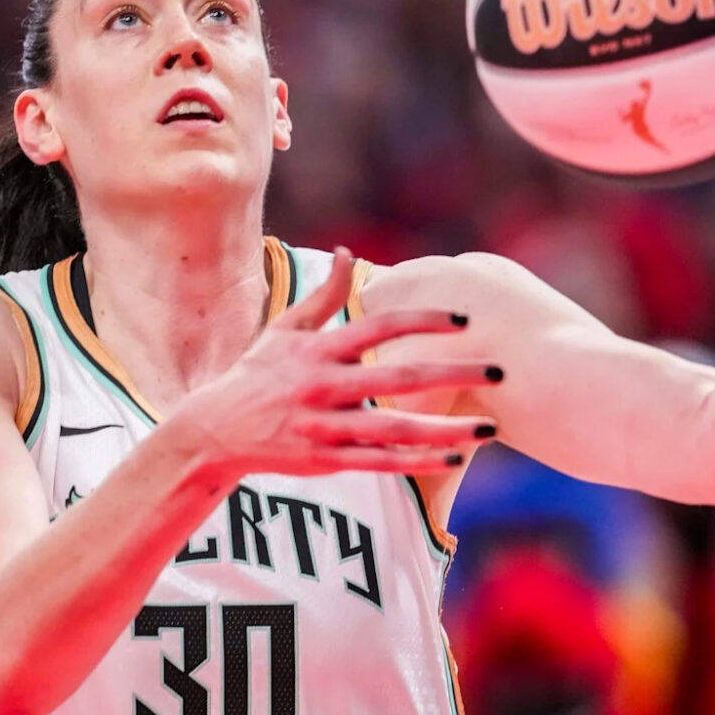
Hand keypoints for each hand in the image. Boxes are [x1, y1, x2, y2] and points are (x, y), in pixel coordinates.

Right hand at [173, 247, 499, 479]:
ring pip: (396, 429)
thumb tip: (348, 251)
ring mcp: (326, 426)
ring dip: (446, 430)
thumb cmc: (257, 373)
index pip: (378, 326)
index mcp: (318, 349)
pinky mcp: (327, 459)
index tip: (464, 320)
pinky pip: (380, 463)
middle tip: (499, 370)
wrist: (215, 430)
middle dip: (453, 373)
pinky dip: (418, 462)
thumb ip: (322, 294)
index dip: (423, 320)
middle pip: (398, 377)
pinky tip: (454, 457)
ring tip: (489, 428)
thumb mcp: (284, 328)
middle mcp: (324, 386)